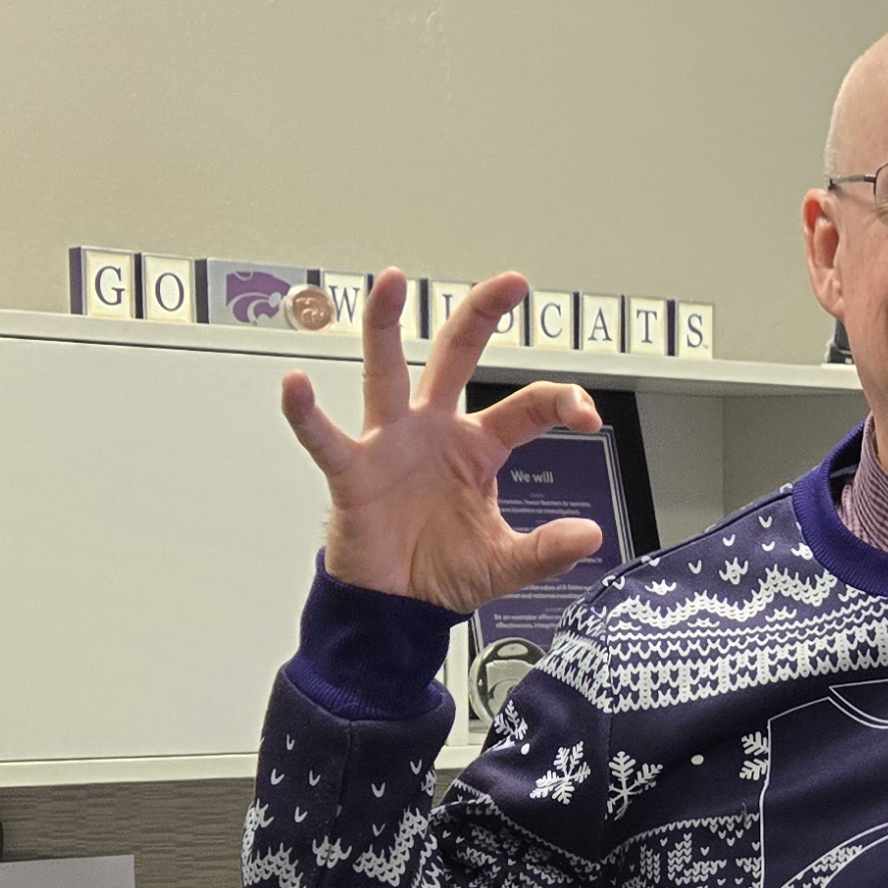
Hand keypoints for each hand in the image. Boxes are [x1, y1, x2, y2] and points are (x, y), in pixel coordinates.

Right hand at [279, 269, 604, 612]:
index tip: (588, 415)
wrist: (397, 605)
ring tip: (389, 281)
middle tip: (512, 282)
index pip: (526, 408)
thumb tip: (590, 537)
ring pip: (387, 370)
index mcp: (478, 447)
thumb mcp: (505, 563)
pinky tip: (297, 387)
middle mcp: (434, 429)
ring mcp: (391, 442)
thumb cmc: (442, 572)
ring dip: (385, 325)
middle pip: (456, 355)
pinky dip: (306, 414)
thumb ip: (547, 550)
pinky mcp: (353, 470)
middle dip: (481, 315)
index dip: (561, 403)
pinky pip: (325, 437)